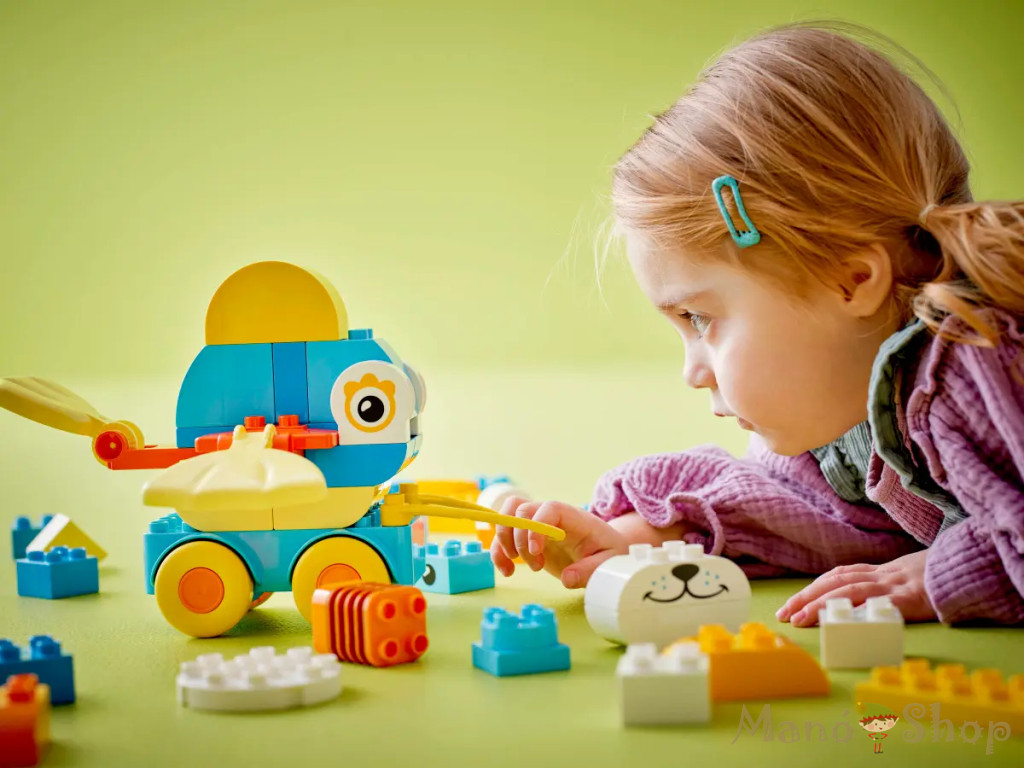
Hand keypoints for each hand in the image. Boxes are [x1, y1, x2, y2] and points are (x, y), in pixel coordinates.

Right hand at [490, 498, 629, 588]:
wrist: (603, 549)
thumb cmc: (607, 551)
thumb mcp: (608, 562)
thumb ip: (590, 570)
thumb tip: (567, 579)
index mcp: (572, 516)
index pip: (549, 508)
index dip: (537, 526)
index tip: (536, 551)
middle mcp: (550, 515)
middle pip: (521, 509)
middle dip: (519, 538)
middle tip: (535, 565)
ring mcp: (535, 524)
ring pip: (506, 516)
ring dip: (502, 541)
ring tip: (514, 567)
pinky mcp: (526, 537)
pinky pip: (503, 535)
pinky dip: (498, 551)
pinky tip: (507, 571)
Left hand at [775, 550, 936, 626]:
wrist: (962, 570)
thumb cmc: (931, 578)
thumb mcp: (899, 579)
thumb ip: (876, 586)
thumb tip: (850, 603)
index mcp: (875, 572)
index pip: (835, 577)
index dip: (810, 590)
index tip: (790, 605)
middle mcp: (879, 576)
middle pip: (834, 582)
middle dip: (806, 598)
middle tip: (785, 614)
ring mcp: (893, 586)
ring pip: (849, 591)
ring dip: (821, 604)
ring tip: (801, 618)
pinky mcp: (908, 599)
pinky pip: (879, 605)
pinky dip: (858, 611)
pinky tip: (839, 620)